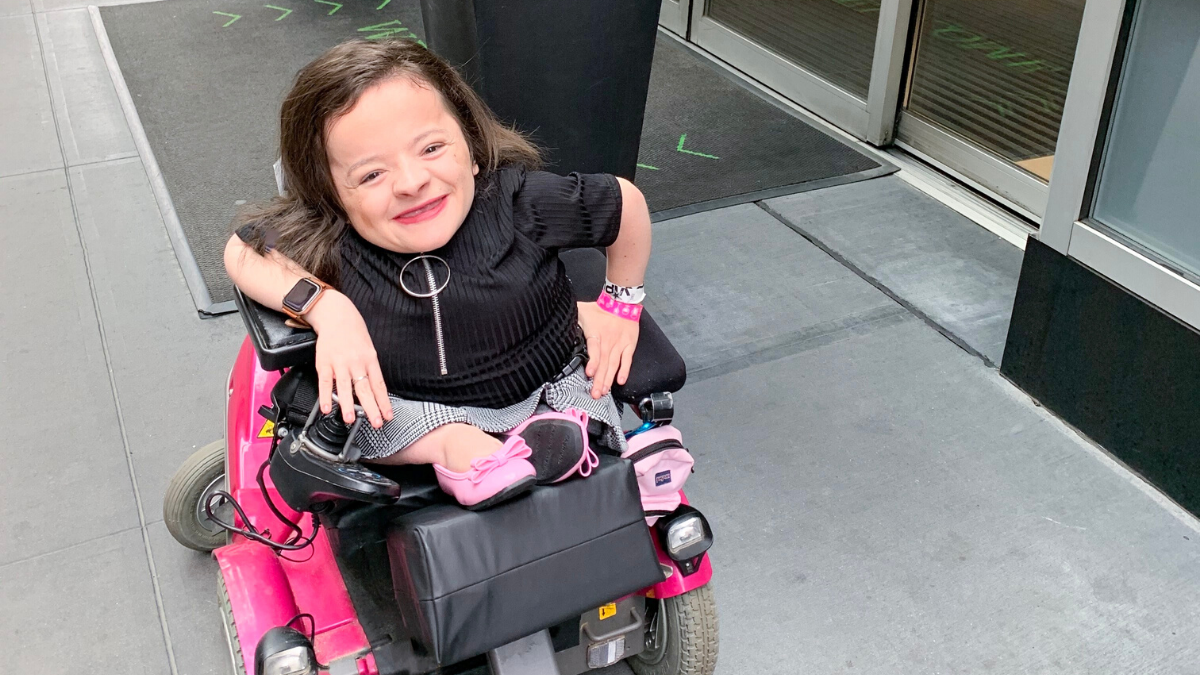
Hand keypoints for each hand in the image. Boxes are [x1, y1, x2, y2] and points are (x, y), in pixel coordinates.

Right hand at [306, 291, 392, 428]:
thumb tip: (375, 391)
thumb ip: (370, 370)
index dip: (384, 402)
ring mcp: (339, 363)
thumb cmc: (354, 333)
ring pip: (344, 387)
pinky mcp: (324, 363)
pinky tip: (327, 407)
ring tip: (350, 420)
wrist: (336, 316)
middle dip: (371, 408)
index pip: (379, 385)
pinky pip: (324, 382)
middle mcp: (356, 363)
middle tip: (376, 423)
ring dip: (347, 405)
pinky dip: (325, 396)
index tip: (388, 416)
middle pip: (364, 389)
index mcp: (370, 360)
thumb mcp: (369, 349)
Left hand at [577, 301, 639, 398]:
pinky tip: (620, 381)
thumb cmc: (600, 308)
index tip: (589, 373)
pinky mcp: (629, 345)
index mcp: (596, 334)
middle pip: (603, 363)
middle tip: (595, 394)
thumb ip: (571, 318)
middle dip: (599, 379)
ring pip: (614, 364)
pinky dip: (624, 370)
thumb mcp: (581, 310)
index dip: (593, 362)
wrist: (622, 301)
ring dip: (609, 379)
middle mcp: (608, 341)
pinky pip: (627, 360)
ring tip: (604, 391)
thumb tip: (555, 322)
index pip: (594, 349)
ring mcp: (619, 344)